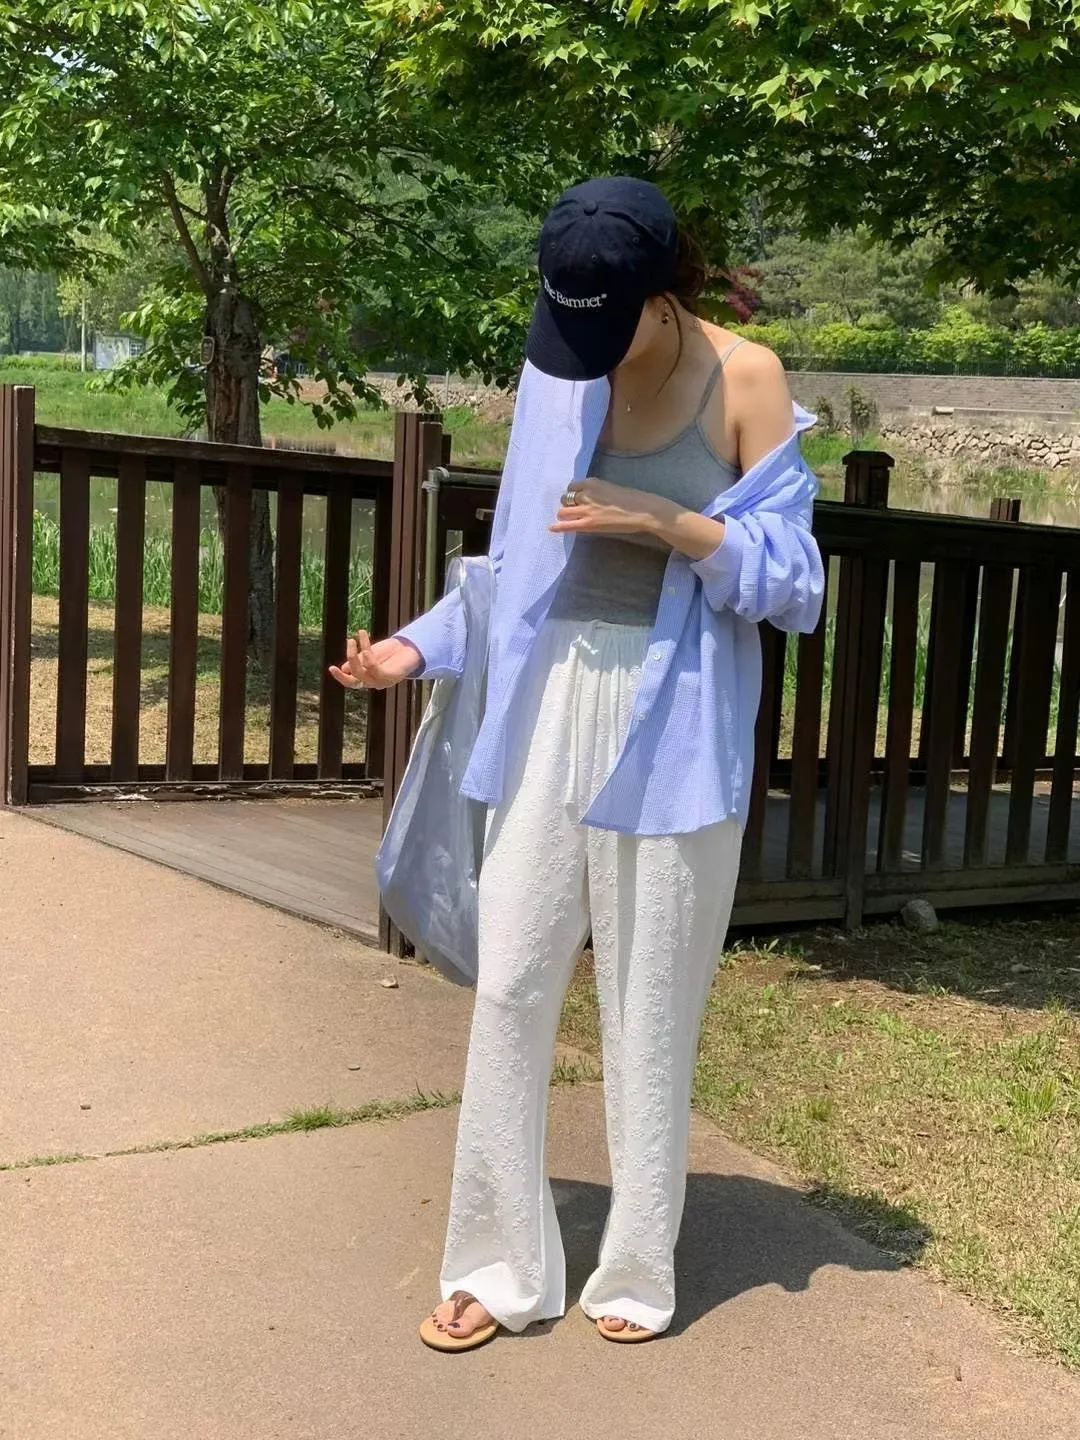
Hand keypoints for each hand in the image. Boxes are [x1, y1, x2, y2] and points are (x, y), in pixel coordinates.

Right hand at [329, 631, 421, 690]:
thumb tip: (345, 668)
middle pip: (355, 677)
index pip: (350, 682)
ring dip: (358, 653)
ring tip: (357, 636)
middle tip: (350, 641)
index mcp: (367, 678)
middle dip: (350, 659)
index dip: (340, 677)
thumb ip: (358, 661)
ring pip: (363, 672)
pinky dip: (368, 659)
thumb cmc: (389, 653)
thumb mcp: (370, 655)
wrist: (410, 650)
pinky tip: (366, 649)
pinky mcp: (391, 677)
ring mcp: (382, 682)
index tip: (331, 668)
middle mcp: (374, 683)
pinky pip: (374, 668)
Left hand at [550, 478, 665, 536]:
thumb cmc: (633, 499)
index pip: (573, 486)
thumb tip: (591, 499)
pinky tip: (551, 528)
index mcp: (592, 483)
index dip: (573, 493)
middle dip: (568, 504)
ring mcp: (585, 510)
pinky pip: (567, 525)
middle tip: (573, 509)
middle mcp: (586, 494)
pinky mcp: (588, 524)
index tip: (575, 498)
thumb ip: (598, 492)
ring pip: (564, 511)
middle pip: (566, 498)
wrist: (642, 510)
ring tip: (569, 518)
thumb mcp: (611, 488)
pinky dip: (558, 527)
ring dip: (565, 514)